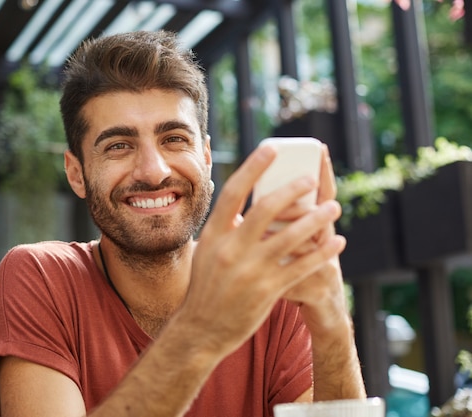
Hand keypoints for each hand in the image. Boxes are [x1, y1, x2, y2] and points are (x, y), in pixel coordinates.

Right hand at [179, 144, 345, 357]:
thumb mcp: (206, 253)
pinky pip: (301, 266)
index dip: (253, 167)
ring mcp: (249, 271)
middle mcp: (230, 249)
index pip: (233, 193)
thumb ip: (224, 229)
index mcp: (213, 235)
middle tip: (312, 180)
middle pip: (265, 210)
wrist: (201, 329)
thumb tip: (241, 204)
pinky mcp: (267, 291)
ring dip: (316, 220)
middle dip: (292, 190)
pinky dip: (322, 253)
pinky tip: (337, 242)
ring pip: (290, 237)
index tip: (271, 148)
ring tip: (334, 208)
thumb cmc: (206, 287)